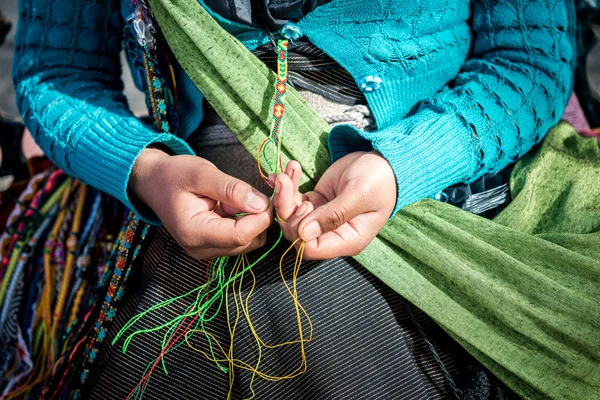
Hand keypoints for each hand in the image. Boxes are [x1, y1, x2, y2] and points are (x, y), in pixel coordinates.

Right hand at [130, 147, 272, 258]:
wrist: (154, 182)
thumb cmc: (174, 175)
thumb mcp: (202, 173)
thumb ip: (231, 188)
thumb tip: (261, 203)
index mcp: (194, 233)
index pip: (240, 236)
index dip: (261, 218)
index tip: (269, 196)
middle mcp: (201, 249)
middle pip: (248, 242)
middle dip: (259, 219)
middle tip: (255, 193)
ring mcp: (207, 250)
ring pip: (248, 242)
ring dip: (252, 220)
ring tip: (236, 198)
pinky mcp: (213, 246)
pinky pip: (241, 238)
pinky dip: (245, 221)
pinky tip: (233, 204)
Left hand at [272, 151, 395, 259]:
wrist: (384, 160)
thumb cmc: (378, 179)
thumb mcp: (358, 195)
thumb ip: (332, 215)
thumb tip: (303, 234)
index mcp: (347, 240)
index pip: (311, 249)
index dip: (299, 230)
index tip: (303, 204)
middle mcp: (332, 234)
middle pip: (295, 232)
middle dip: (285, 207)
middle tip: (286, 180)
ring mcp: (321, 218)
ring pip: (290, 215)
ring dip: (284, 193)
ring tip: (286, 172)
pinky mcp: (315, 202)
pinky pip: (293, 200)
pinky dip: (288, 186)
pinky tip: (288, 169)